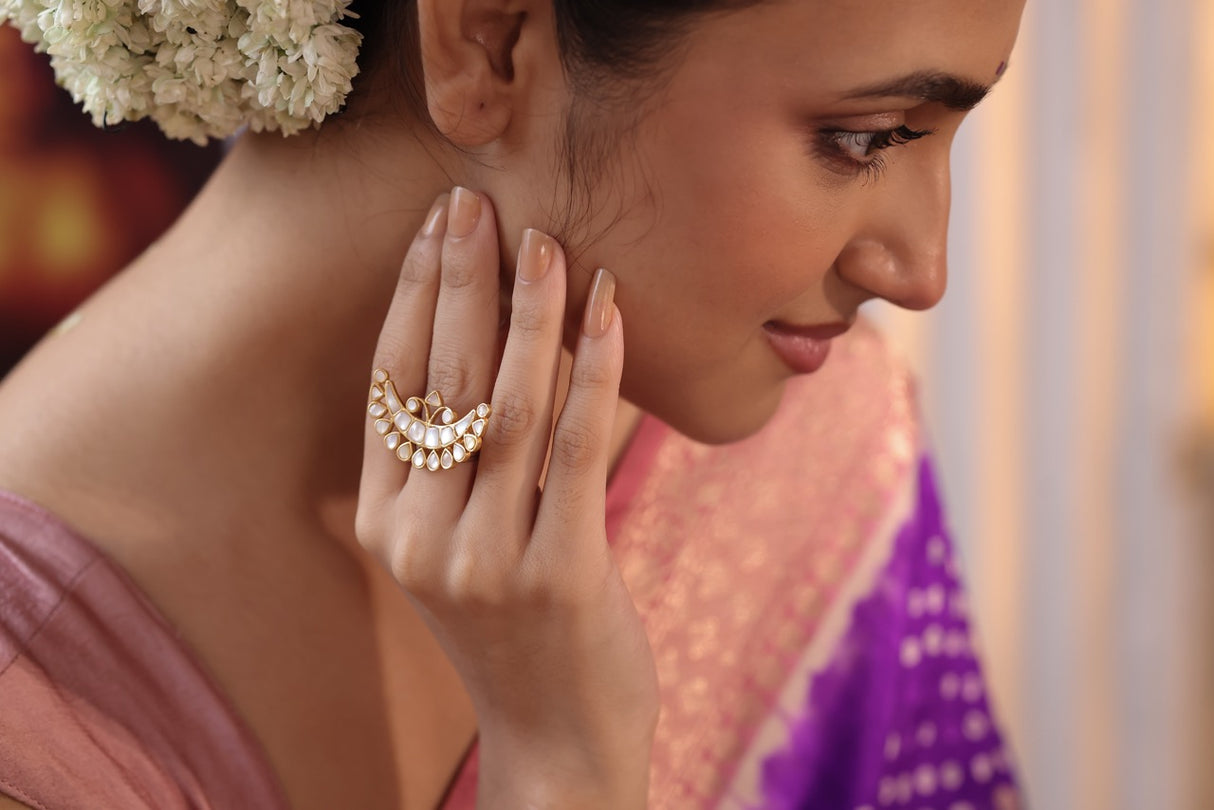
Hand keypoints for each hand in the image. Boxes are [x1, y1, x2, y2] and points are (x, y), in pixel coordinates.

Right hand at [355, 188, 659, 808]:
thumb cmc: (516, 631)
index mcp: (386, 524)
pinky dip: (595, 371)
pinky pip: (578, 448)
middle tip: (476, 202)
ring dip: (529, 312)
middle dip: (461, 281)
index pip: (392, 383)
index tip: (435, 227)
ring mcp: (486, 560)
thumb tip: (508, 339)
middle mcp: (421, 539)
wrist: (557, 741)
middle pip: (442, 379)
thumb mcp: (463, 548)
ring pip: (509, 404)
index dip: (414, 296)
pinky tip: (609, 310)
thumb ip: (462, 463)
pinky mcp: (559, 574)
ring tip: (544, 241)